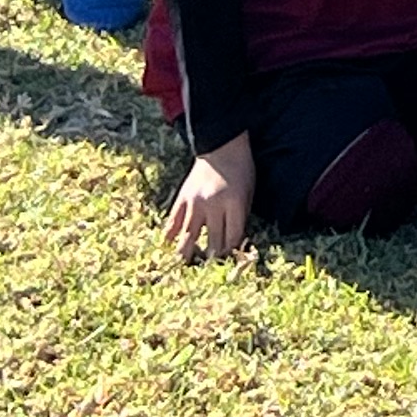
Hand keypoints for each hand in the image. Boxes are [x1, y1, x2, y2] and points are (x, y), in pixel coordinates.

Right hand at [164, 141, 253, 261]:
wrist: (222, 147)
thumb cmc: (241, 171)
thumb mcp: (248, 194)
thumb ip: (239, 219)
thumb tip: (232, 246)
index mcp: (234, 204)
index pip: (232, 238)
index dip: (231, 252)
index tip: (229, 258)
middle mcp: (214, 205)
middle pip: (212, 242)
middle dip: (212, 259)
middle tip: (210, 269)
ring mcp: (195, 203)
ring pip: (189, 237)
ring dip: (187, 255)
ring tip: (184, 268)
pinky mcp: (182, 199)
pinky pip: (173, 223)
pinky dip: (171, 237)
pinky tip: (168, 248)